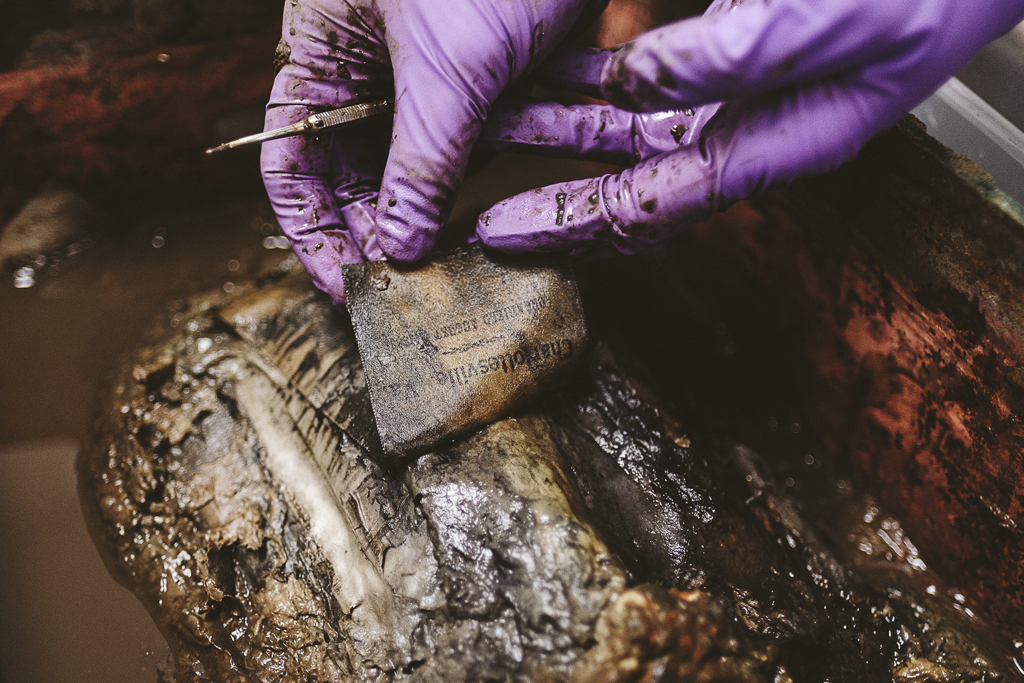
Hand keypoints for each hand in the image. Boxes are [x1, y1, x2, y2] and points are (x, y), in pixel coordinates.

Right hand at [260, 0, 599, 305]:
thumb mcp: (448, 71)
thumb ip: (420, 163)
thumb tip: (395, 249)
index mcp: (326, 52)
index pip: (292, 159)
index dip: (312, 229)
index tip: (347, 287)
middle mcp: (369, 72)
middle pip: (353, 176)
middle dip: (375, 235)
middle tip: (404, 296)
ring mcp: (428, 80)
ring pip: (414, 170)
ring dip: (428, 222)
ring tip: (446, 280)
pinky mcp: (486, 84)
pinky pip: (473, 149)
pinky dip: (479, 191)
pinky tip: (489, 234)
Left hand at [476, 0, 1023, 255]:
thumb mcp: (826, 16)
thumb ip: (724, 56)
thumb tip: (632, 83)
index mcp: (775, 146)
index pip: (646, 208)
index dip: (567, 223)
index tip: (498, 231)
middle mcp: (756, 137)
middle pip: (632, 192)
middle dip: (554, 196)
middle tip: (485, 205)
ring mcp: (751, 104)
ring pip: (638, 143)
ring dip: (568, 136)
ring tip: (507, 126)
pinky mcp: (747, 65)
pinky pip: (661, 96)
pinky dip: (607, 90)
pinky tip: (572, 76)